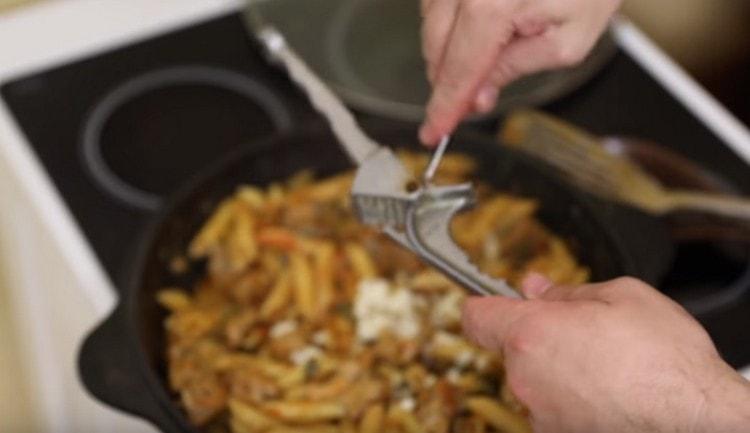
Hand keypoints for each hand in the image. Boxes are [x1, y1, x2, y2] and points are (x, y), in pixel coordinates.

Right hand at [419, 0, 621, 144]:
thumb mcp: (567, 40)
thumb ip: (514, 69)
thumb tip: (478, 96)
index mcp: (493, 4)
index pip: (459, 71)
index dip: (444, 108)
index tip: (433, 132)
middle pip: (437, 48)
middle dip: (451, 77)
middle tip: (473, 96)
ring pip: (430, 23)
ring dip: (450, 47)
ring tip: (493, 42)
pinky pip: (435, 1)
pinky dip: (450, 20)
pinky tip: (478, 23)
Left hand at [462, 275, 749, 432]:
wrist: (699, 421)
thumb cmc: (666, 361)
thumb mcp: (621, 297)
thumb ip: (567, 291)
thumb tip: (536, 287)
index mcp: (530, 334)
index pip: (476, 316)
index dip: (485, 304)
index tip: (495, 299)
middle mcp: (525, 379)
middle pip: (513, 347)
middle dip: (540, 334)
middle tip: (583, 328)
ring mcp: (540, 414)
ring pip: (536, 378)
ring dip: (559, 367)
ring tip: (607, 364)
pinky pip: (555, 406)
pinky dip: (573, 396)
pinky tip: (610, 390)